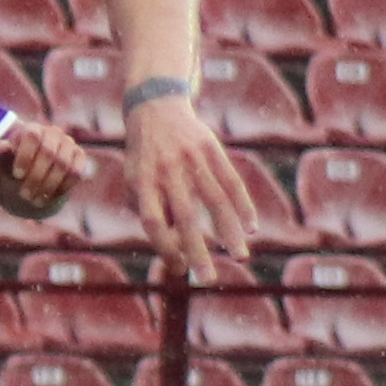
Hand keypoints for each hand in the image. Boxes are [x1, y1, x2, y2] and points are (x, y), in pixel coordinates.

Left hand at [0, 113, 88, 221]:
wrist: (30, 175)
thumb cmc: (13, 166)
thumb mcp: (2, 162)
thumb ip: (1, 154)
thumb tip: (0, 147)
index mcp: (32, 129)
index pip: (32, 137)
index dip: (25, 155)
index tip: (17, 175)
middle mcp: (53, 133)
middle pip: (48, 152)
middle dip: (36, 177)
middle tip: (25, 196)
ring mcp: (69, 144)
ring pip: (63, 164)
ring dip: (49, 185)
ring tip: (36, 201)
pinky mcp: (79, 157)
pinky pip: (76, 172)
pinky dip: (64, 187)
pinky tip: (50, 197)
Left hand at [122, 85, 269, 289]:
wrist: (155, 106)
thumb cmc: (143, 155)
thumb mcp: (133, 179)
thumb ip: (147, 211)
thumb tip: (172, 247)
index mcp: (142, 181)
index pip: (154, 222)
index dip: (165, 247)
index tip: (179, 269)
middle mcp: (166, 171)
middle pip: (185, 216)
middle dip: (196, 250)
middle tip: (206, 279)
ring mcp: (191, 158)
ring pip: (215, 200)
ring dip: (229, 232)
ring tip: (240, 257)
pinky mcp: (211, 149)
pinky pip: (231, 181)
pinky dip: (243, 205)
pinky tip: (251, 228)